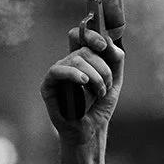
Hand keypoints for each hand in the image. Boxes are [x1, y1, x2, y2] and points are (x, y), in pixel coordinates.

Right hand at [40, 27, 124, 145]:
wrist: (91, 129)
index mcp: (83, 59)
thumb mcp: (114, 79)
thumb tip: (108, 42)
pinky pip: (57, 70)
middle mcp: (68, 63)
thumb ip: (115, 59)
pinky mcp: (48, 85)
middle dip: (102, 67)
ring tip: (99, 92)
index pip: (81, 36)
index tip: (104, 45)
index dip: (91, 35)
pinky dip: (73, 74)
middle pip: (84, 49)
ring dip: (95, 76)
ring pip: (76, 59)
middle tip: (106, 85)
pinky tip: (84, 82)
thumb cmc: (100, 105)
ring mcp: (58, 73)